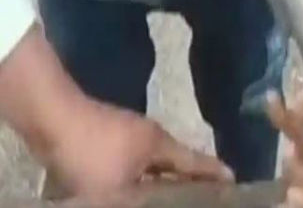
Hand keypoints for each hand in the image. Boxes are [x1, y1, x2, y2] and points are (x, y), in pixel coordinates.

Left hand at [45, 100, 233, 196]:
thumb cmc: (91, 153)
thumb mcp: (117, 189)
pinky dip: (142, 173)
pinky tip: (133, 185)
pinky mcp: (109, 134)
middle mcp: (152, 135)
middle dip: (191, 176)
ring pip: (155, 160)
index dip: (215, 174)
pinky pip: (135, 158)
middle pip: (178, 160)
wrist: (53, 117)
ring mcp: (130, 132)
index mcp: (161, 144)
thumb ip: (142, 199)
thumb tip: (157, 200)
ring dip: (163, 176)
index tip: (235, 181)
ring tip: (170, 194)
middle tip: (203, 193)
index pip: (196, 162)